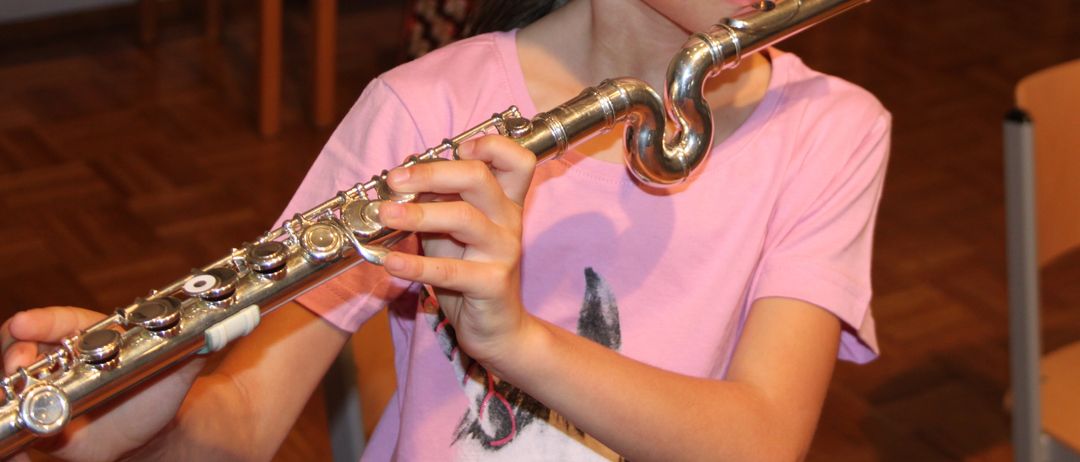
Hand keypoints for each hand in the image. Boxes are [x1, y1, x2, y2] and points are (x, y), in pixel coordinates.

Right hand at [1, 307, 203, 461]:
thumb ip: (196, 342)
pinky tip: (13, 443)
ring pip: (13, 382)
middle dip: (14, 351)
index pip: (59, 322)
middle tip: (17, 363)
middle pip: (21, 345)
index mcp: (89, 338)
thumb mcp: (177, 366)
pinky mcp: (40, 425)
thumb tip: (228, 321)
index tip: (24, 323)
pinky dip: (7, 429)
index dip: (41, 321)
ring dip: (7, 386)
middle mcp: (60, 361)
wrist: (152, 436)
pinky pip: (14, 424)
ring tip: (17, 395)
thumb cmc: (158, 393)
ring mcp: (45, 391)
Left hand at [377, 135, 537, 368]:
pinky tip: (390, 263)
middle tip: (394, 180)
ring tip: (386, 215)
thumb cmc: (470, 272)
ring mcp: (503, 251)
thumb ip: (436, 202)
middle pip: (480, 178)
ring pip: (463, 218)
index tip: (456, 148)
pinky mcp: (491, 283)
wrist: (496, 328)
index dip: (490, 145)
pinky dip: (415, 265)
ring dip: (418, 213)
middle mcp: (509, 221)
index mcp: (505, 202)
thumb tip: (401, 175)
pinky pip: (449, 271)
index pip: (517, 159)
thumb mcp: (452, 232)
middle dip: (432, 172)